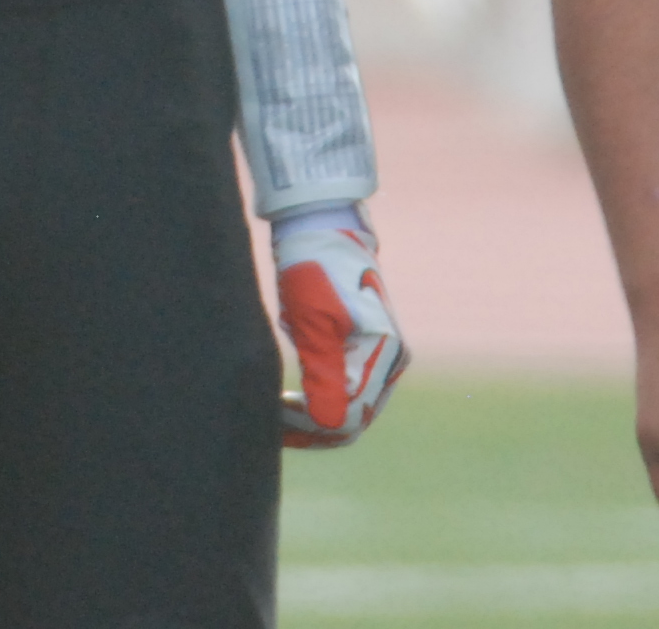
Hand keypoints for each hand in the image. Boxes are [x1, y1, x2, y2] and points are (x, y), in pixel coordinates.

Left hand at [271, 207, 408, 446]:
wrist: (321, 230)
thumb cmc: (315, 269)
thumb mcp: (314, 321)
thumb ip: (325, 373)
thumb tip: (332, 426)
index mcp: (384, 354)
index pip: (348, 416)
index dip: (309, 425)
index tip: (272, 414)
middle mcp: (390, 362)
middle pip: (352, 419)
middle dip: (310, 428)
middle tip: (269, 424)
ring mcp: (381, 359)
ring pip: (348, 411)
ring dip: (312, 420)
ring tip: (273, 416)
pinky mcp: (366, 353)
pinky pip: (345, 395)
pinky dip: (317, 404)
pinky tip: (288, 401)